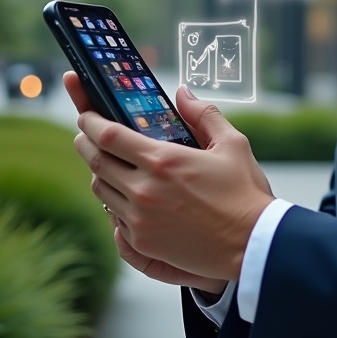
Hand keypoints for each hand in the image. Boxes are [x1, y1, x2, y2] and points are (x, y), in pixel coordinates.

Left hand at [65, 72, 274, 284]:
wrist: (252, 244)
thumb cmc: (244, 192)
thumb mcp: (232, 144)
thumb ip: (204, 114)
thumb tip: (183, 93)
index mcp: (163, 160)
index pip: (108, 136)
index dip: (91, 121)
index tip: (86, 114)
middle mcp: (144, 190)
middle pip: (95, 162)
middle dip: (85, 143)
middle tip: (85, 134)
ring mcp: (140, 220)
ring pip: (101, 191)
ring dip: (98, 173)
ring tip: (105, 162)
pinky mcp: (142, 244)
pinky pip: (113, 218)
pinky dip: (113, 202)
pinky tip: (123, 195)